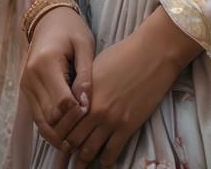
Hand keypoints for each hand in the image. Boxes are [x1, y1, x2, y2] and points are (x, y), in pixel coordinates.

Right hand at [21, 6, 94, 150]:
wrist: (49, 18)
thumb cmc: (71, 29)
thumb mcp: (84, 45)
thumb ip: (86, 74)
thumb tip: (86, 104)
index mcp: (46, 63)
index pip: (61, 102)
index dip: (77, 113)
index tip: (92, 111)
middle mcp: (31, 77)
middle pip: (50, 116)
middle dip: (69, 127)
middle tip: (87, 130)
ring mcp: (25, 85)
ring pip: (41, 122)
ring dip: (58, 132)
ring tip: (77, 138)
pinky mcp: (26, 90)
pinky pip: (37, 117)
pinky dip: (51, 126)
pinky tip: (66, 130)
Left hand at [65, 13, 194, 166]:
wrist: (152, 53)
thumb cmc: (123, 54)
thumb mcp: (95, 66)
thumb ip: (83, 87)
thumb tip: (75, 101)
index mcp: (84, 94)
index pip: (63, 123)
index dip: (58, 133)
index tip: (58, 139)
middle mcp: (94, 110)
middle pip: (72, 140)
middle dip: (67, 149)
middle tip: (66, 156)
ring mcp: (111, 120)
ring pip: (89, 150)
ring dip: (83, 160)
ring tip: (79, 166)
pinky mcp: (128, 126)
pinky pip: (112, 153)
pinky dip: (105, 161)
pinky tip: (103, 162)